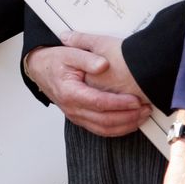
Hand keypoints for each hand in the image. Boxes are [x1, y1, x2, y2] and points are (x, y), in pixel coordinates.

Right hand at [25, 43, 149, 136]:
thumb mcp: (69, 53)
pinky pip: (101, 130)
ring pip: (104, 129)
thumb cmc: (54, 62)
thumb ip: (87, 58)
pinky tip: (129, 122)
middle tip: (144, 109)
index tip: (135, 100)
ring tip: (141, 116)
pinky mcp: (79, 119)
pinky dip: (117, 129)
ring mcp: (76, 116)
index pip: (98, 103)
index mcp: (70, 92)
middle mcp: (72, 108)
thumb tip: (104, 65)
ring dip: (126, 125)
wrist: (39, 69)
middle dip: (128, 117)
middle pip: (104, 120)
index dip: (119, 103)